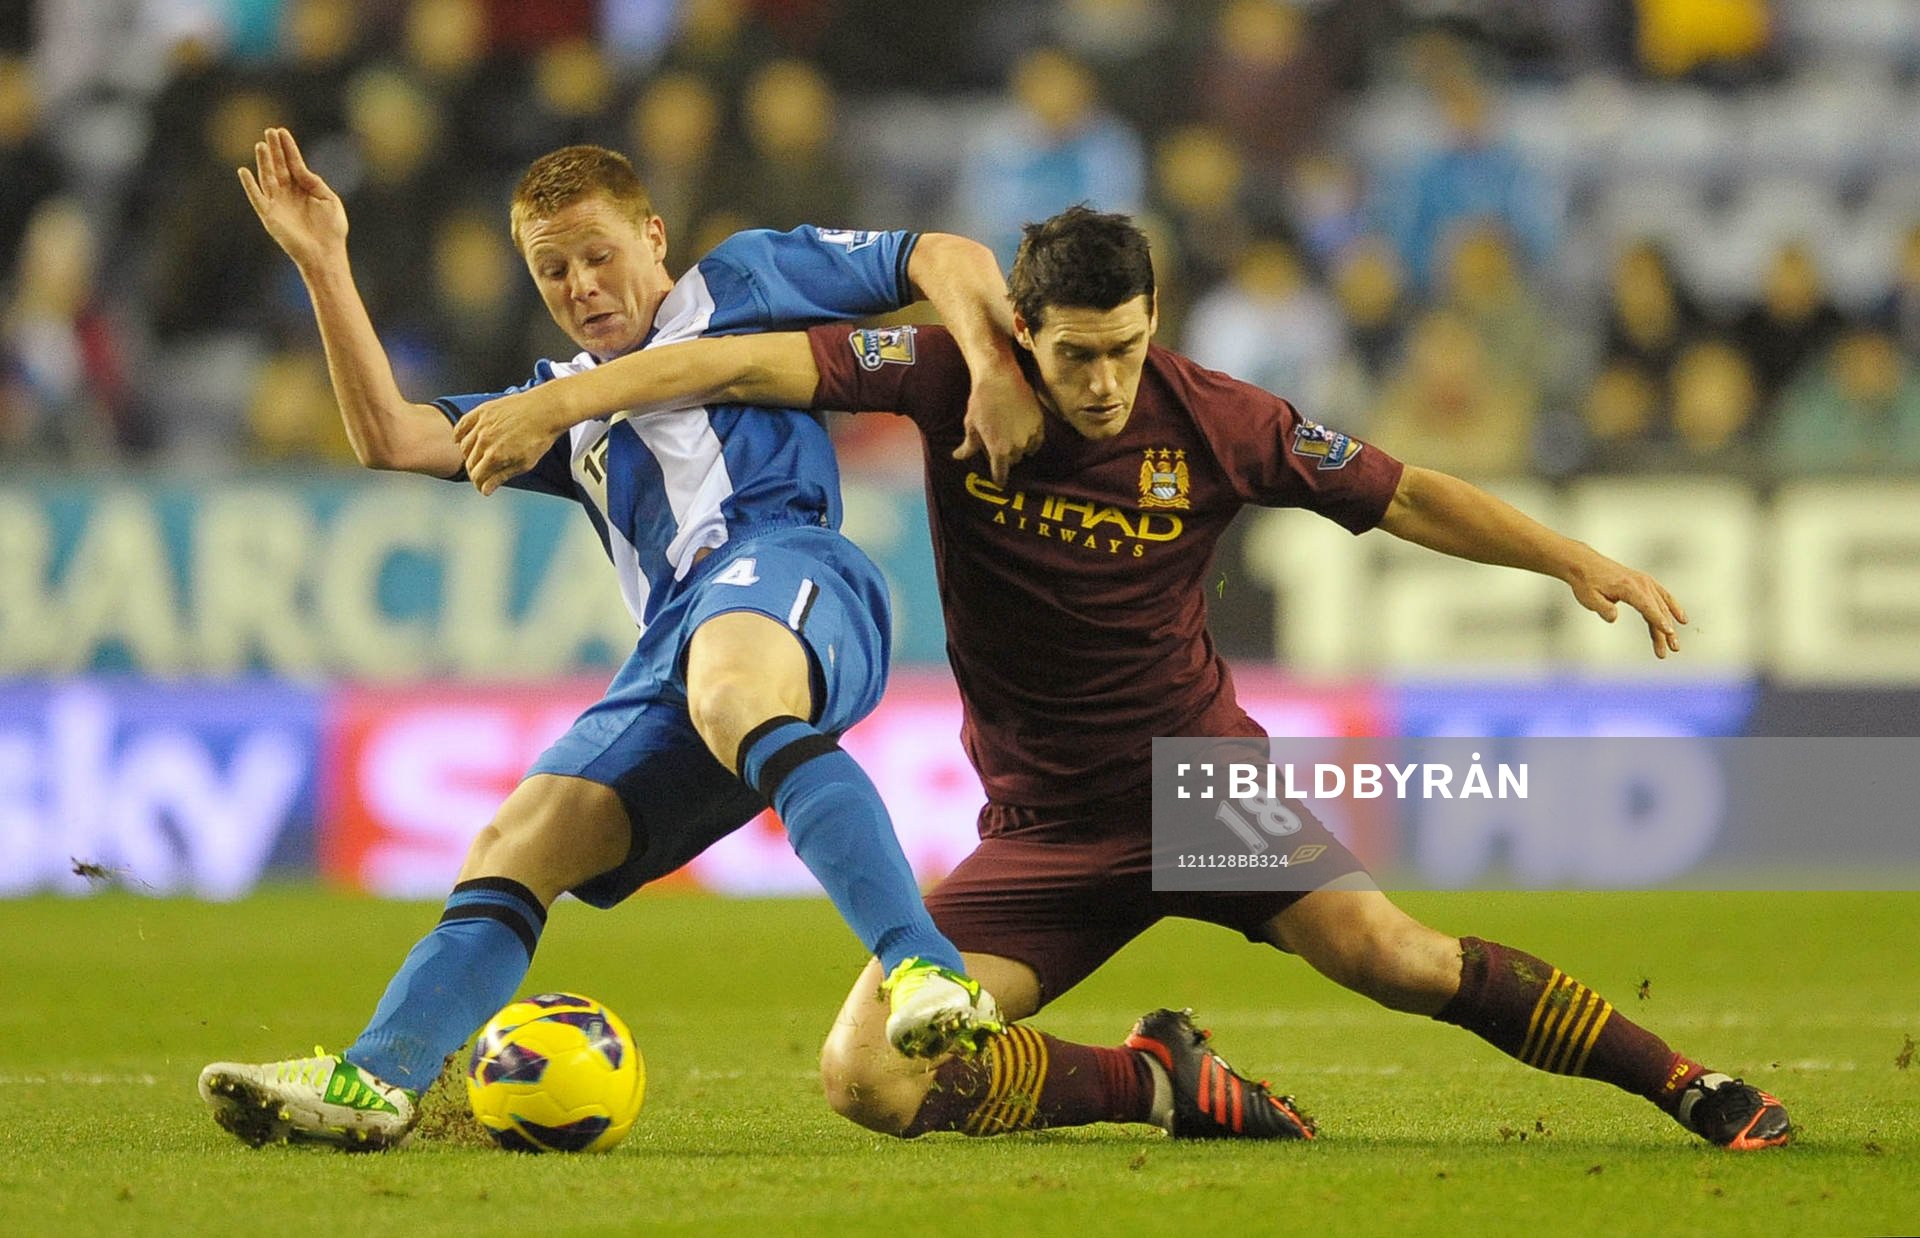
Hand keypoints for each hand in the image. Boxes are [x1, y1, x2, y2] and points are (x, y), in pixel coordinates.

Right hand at [237, 127, 347, 270]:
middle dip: (274, 149)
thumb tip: (301, 168)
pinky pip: (256, 197)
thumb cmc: (332, 230)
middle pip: (279, 166)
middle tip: (269, 131)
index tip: (282, 131)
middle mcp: (289, 194)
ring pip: (268, 177)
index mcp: (305, 189)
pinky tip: (243, 171)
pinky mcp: (269, 215)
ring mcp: (278, 204)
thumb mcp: (329, 200)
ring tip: (261, 144)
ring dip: (263, 161)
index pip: (294, 164)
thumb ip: (315, 182)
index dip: (288, 148)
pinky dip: (249, 185)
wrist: (325, 254)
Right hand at [453, 388, 568, 494]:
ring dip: (469, 455)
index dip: (480, 484)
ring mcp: (482, 425)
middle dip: (476, 471)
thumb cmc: (540, 436)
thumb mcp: (525, 463)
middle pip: (470, 463)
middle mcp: (484, 441)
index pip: (478, 476)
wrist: (547, 410)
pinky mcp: (482, 411)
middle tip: (483, 473)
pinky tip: (460, 441)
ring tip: (477, 458)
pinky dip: (459, 435)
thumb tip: (485, 490)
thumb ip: (501, 476)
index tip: (483, 485)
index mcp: (495, 456)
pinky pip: (462, 425)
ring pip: (464, 447)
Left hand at [952, 364, 1043, 485]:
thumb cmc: (981, 402)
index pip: (1001, 474)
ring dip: (1019, 448)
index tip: (999, 480)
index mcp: (999, 450)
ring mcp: (1030, 435)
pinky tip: (1024, 435)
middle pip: (1013, 461)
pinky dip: (1031, 442)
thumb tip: (958, 457)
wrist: (999, 378)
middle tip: (998, 445)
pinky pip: (1037, 441)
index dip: (999, 478)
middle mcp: (1017, 446)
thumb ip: (968, 446)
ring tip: (1010, 436)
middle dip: (1006, 457)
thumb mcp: (971, 425)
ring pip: (1025, 451)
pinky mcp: (1039, 423)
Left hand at [1565, 551, 1688, 658]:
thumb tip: (1613, 618)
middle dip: (1667, 631)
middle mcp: (1641, 583)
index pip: (1647, 606)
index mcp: (1629, 587)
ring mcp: (1645, 582)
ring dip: (1670, 624)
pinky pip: (1662, 597)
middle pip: (1658, 610)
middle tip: (1673, 649)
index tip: (1669, 632)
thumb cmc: (1587, 582)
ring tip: (1675, 644)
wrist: (1585, 564)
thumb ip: (1603, 609)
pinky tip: (1680, 619)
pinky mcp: (1645, 583)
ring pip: (1662, 606)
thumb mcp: (1589, 598)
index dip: (1658, 620)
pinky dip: (1672, 608)